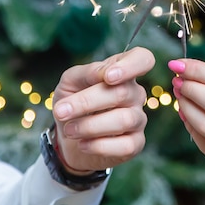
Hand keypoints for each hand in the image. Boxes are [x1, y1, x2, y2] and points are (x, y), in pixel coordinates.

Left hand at [52, 46, 154, 173]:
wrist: (68, 136)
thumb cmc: (73, 100)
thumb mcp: (71, 81)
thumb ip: (88, 72)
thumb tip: (104, 73)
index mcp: (123, 70)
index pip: (143, 59)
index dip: (131, 66)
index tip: (108, 77)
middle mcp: (135, 93)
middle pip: (122, 92)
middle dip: (87, 102)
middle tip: (61, 111)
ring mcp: (138, 118)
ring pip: (124, 119)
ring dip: (90, 126)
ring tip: (69, 129)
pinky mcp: (136, 143)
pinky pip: (125, 145)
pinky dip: (98, 146)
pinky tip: (83, 144)